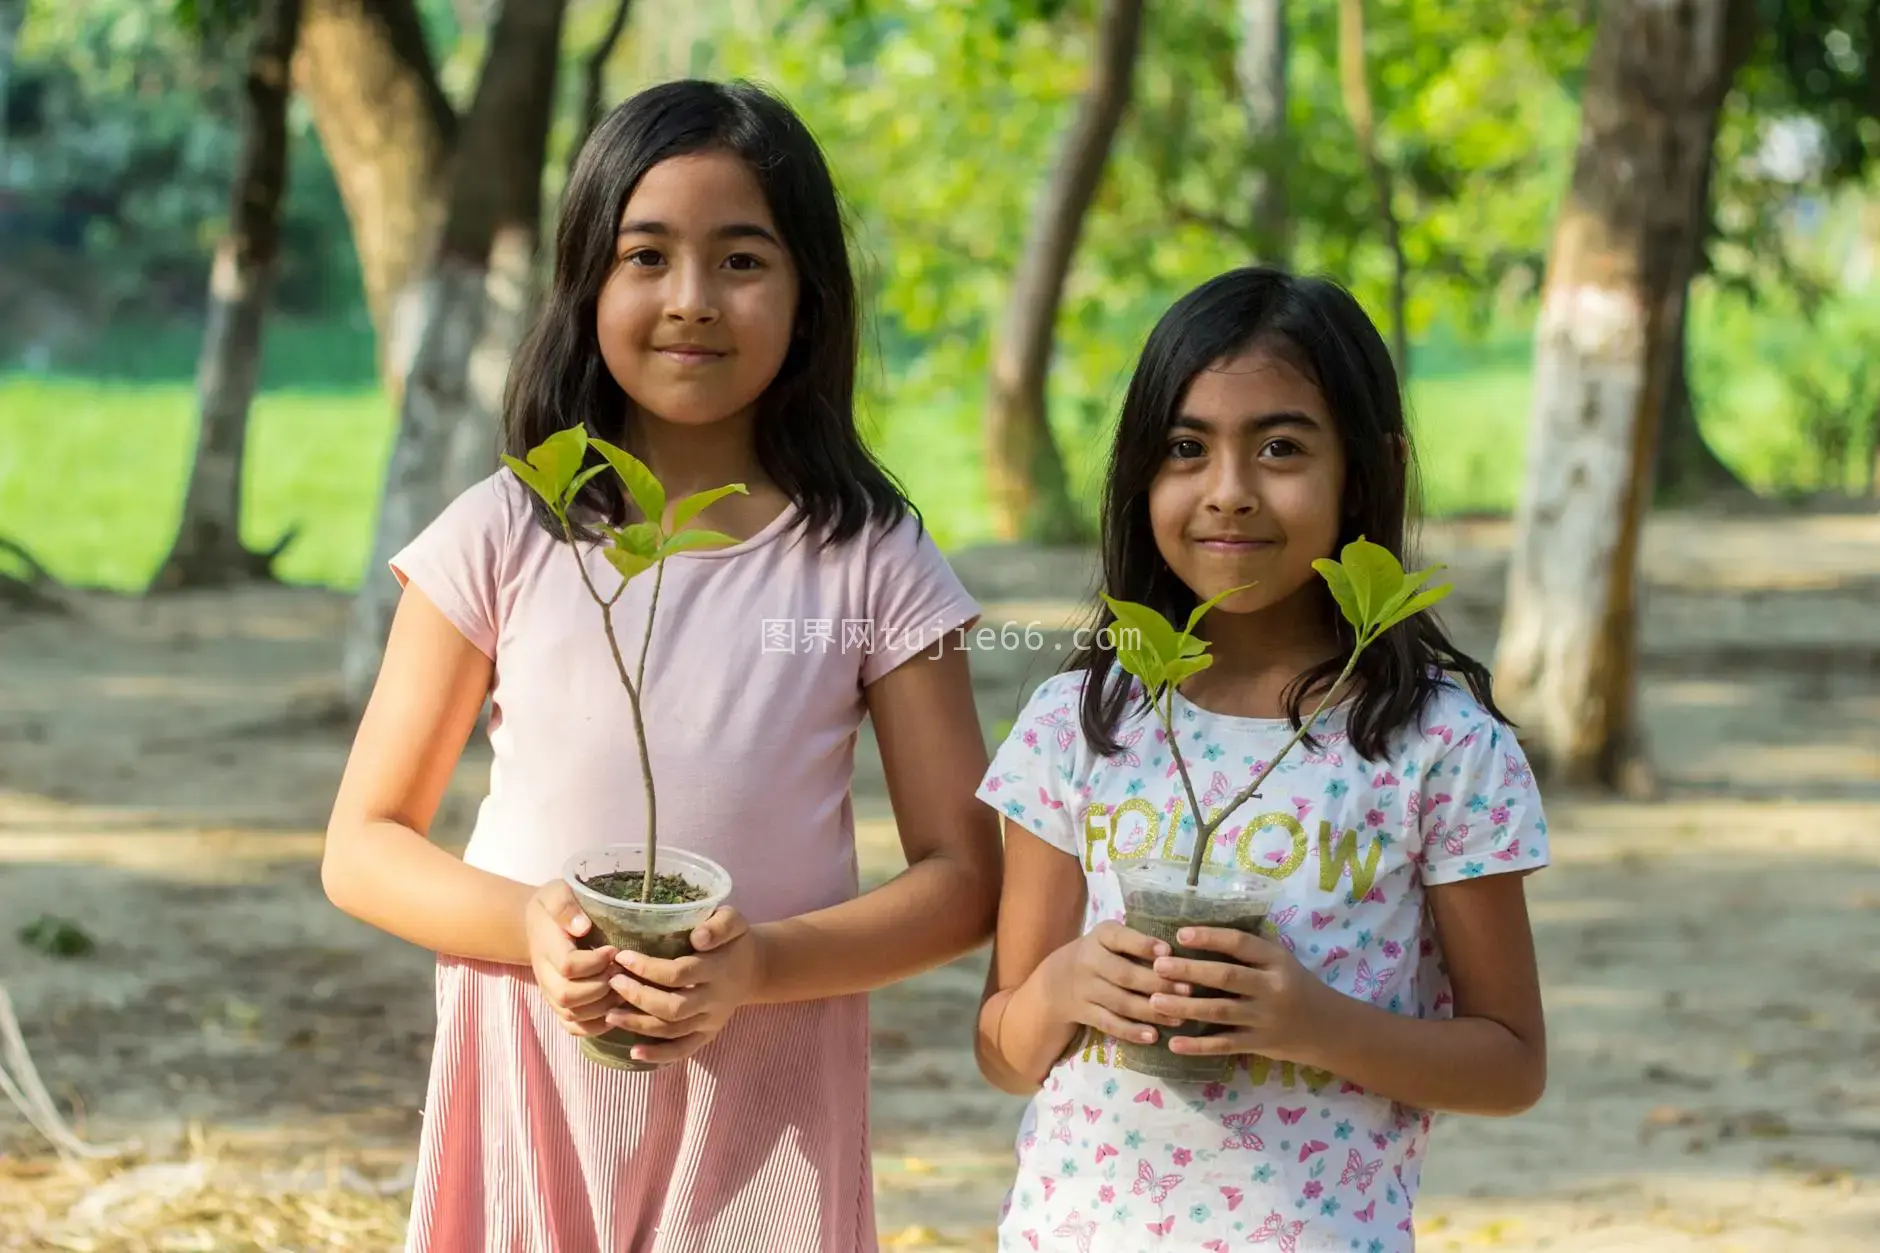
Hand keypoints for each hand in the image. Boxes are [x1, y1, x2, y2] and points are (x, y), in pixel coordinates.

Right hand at [524, 880, 620, 1038]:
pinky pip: (574, 1027)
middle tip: (620, 972)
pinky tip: (615, 1010)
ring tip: (623, 989)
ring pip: (573, 1016)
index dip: (594, 962)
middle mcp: (546, 975)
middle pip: (568, 996)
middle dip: (600, 987)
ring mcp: (551, 993)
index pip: (568, 966)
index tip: (613, 950)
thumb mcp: (556, 893)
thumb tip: (582, 926)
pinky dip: (596, 1025)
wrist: (537, 923)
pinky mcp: (560, 1005)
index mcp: (547, 947)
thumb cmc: (553, 906)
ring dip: (603, 1006)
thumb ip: (565, 907)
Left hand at [604, 908, 766, 1064]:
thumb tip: (698, 938)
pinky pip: (683, 1050)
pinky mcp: (707, 1034)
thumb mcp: (732, 921)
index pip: (679, 974)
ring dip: (639, 1025)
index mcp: (717, 970)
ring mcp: (710, 1021)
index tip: (622, 957)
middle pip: (673, 1008)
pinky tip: (634, 1052)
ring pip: (672, 1031)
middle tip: (612, 983)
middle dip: (638, 998)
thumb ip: (719, 926)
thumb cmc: (734, 941)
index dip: (648, 968)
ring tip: (610, 1014)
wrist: (755, 968)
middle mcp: (714, 999)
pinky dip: (659, 1055)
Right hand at [1047, 921, 1186, 1045]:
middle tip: (1187, 990)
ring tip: (1179, 1017)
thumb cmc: (1101, 955)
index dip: (1144, 945)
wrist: (1056, 981)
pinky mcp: (1084, 1012)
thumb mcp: (1111, 939)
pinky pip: (1110, 1023)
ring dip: (1152, 1011)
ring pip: (1121, 1002)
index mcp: (1101, 935)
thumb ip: (1138, 942)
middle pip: (1125, 974)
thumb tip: (1182, 953)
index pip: (1120, 937)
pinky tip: (1153, 1036)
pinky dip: (1132, 1031)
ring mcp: (1084, 989)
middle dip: (1158, 984)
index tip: (1169, 951)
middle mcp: (1089, 960)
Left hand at [1147, 926, 1333, 1062]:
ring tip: (1154, 1001)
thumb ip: (1250, 950)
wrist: (1329, 1028)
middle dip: (1189, 971)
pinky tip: (1173, 1044)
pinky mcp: (1259, 1043)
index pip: (1239, 943)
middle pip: (1225, 976)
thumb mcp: (1281, 961)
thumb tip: (1202, 931)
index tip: (1179, 934)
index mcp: (1275, 959)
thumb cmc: (1296, 986)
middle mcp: (1271, 987)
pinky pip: (1224, 1044)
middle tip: (1158, 967)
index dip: (1210, 937)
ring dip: (1184, 1007)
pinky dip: (1198, 1045)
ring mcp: (1265, 1017)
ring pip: (1219, 1011)